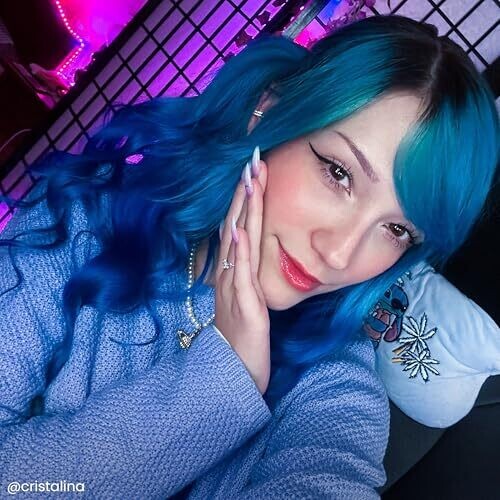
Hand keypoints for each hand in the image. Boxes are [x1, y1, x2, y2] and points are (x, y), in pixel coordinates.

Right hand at [214, 151, 269, 394]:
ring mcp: (234, 288)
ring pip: (238, 243)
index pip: (236, 228)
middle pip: (235, 227)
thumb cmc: (243, 339)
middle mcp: (229, 275)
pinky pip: (241, 273)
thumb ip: (243, 276)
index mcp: (232, 273)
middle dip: (244, 194)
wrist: (235, 374)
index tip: (251, 173)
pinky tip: (240, 229)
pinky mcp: (244, 305)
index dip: (243, 201)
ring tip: (249, 182)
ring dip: (242, 211)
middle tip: (251, 162)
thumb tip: (247, 254)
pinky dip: (240, 249)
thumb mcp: (244, 302)